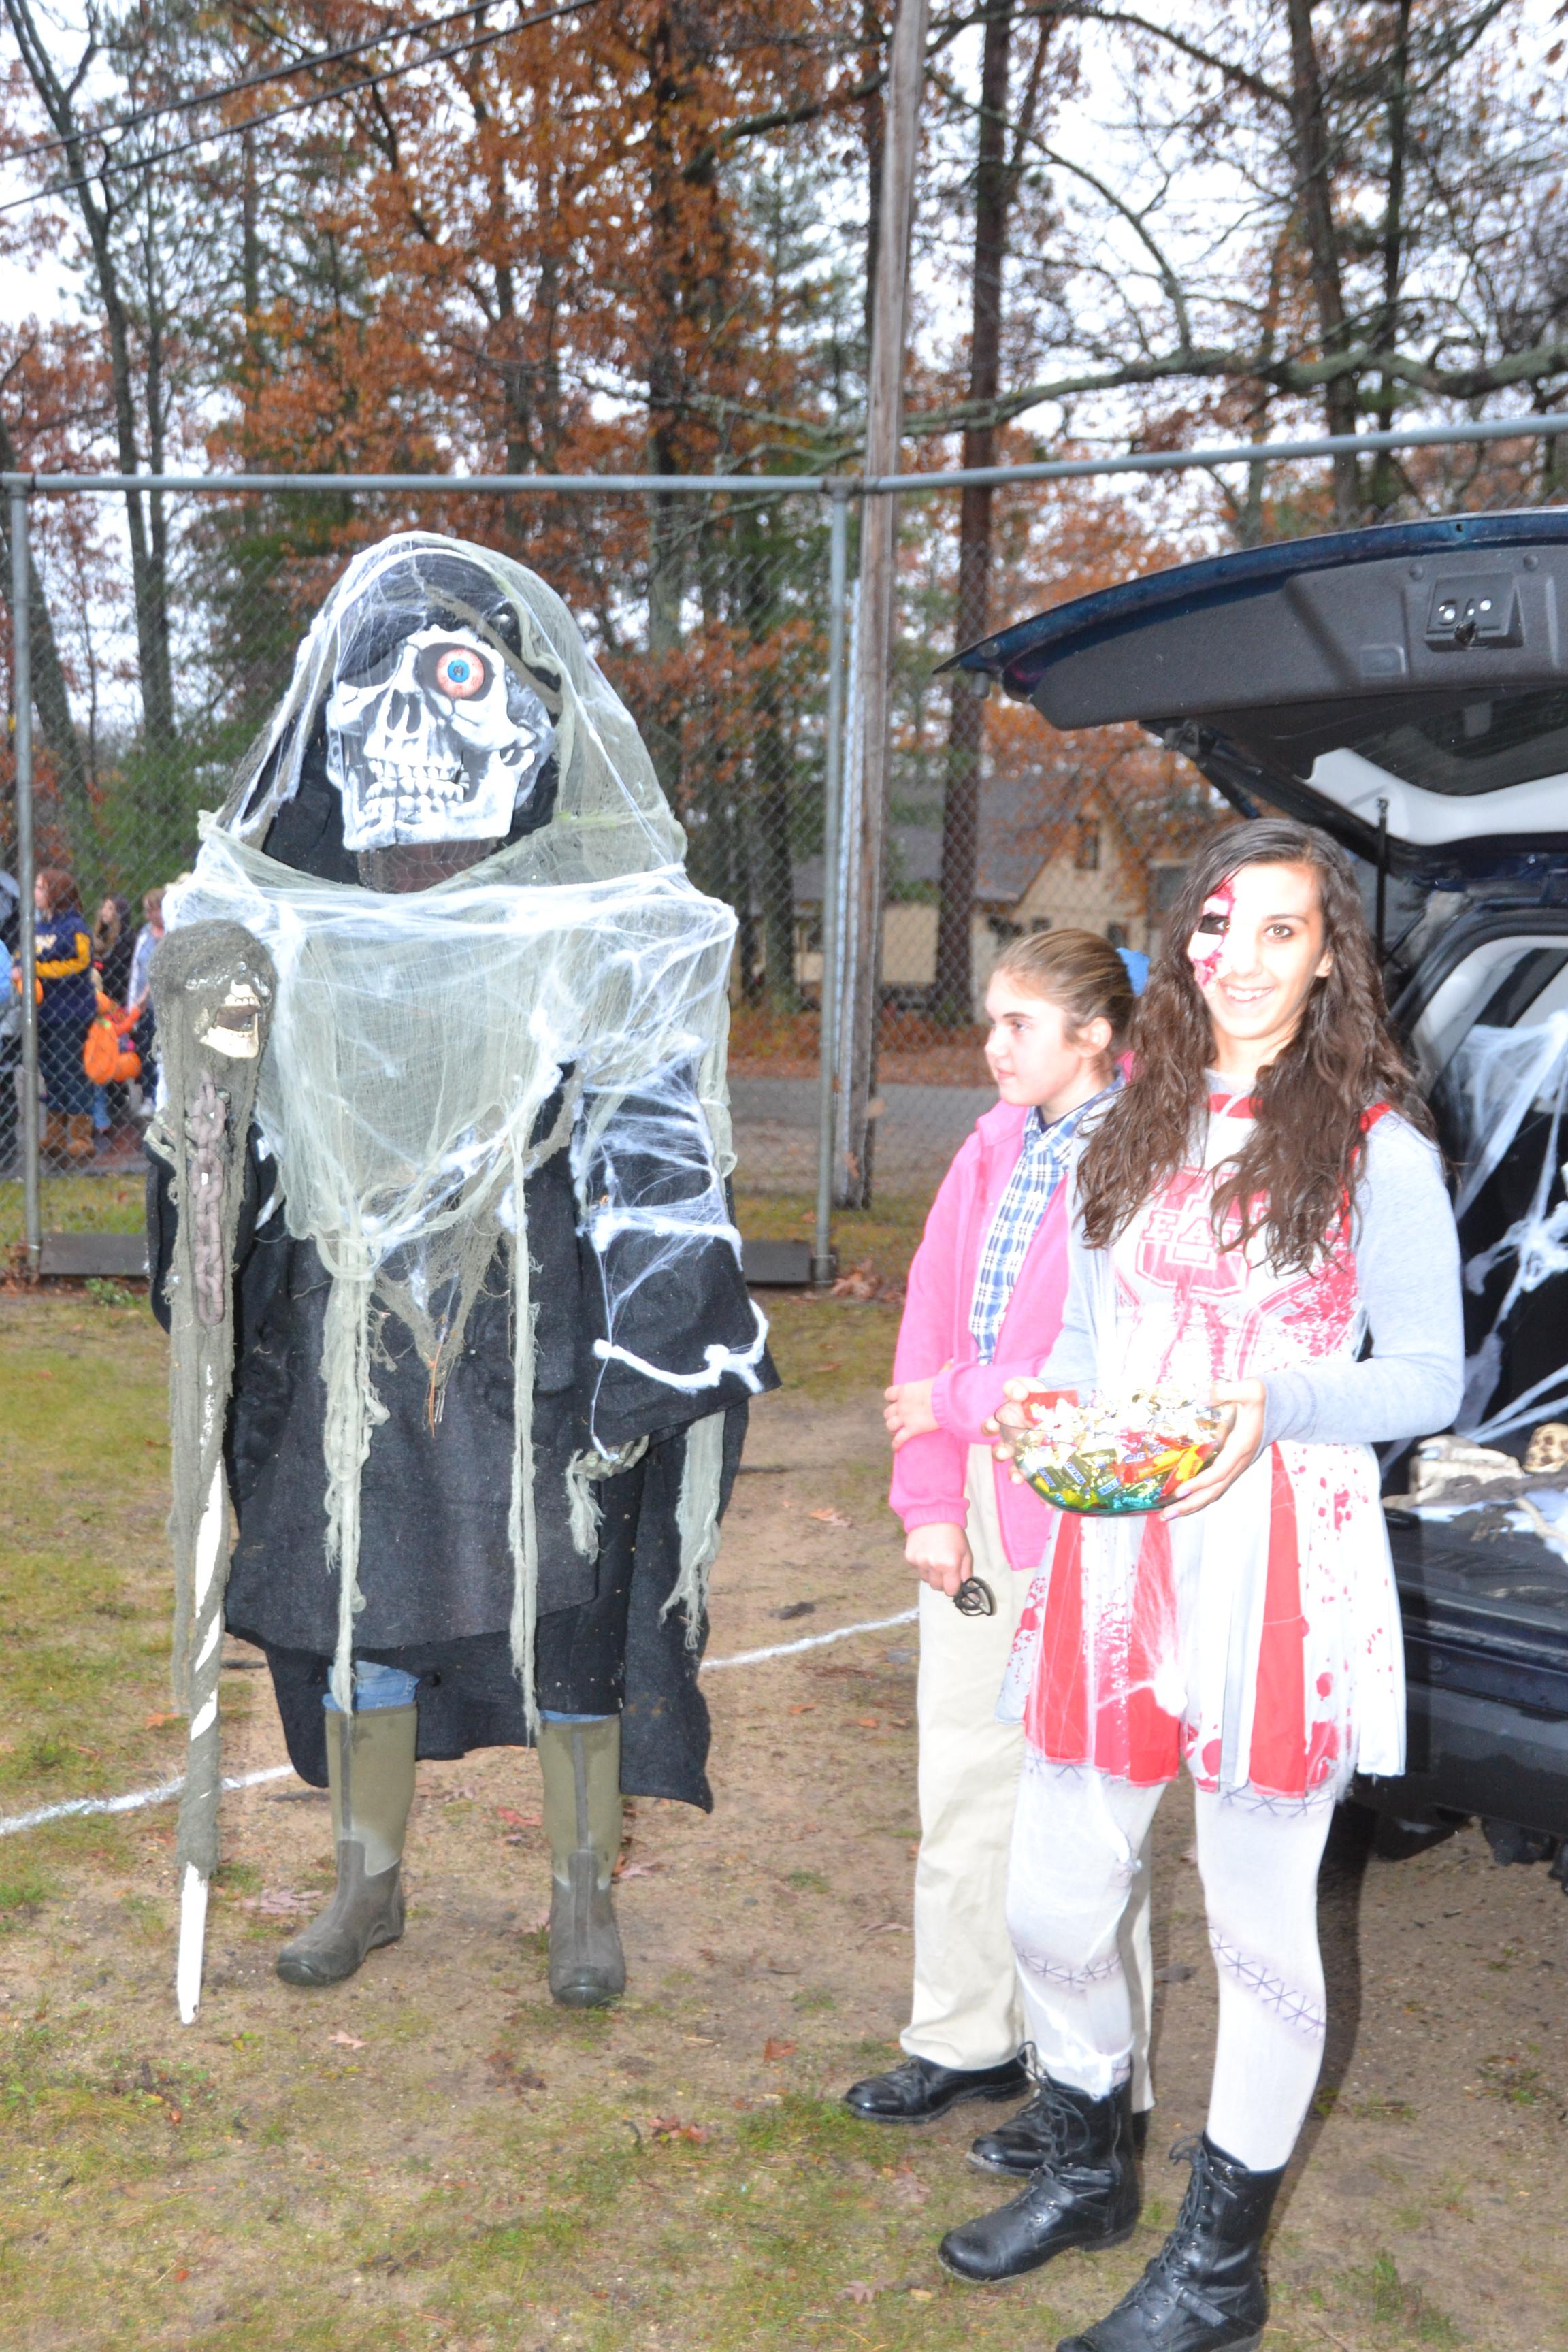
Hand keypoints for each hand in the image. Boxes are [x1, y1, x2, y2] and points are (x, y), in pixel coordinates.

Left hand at [884, 1376, 939, 1451]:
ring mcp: (905, 1417)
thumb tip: (951, 1363)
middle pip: (888, 1412)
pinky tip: (896, 1448)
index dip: (891, 1398)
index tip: (895, 1400)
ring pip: (890, 1425)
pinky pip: (899, 1439)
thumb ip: (942, 1371)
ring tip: (897, 1432)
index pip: (889, 1394)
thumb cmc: (944, 1386)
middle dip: (891, 1415)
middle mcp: (901, 1404)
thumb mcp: (940, 1376)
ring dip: (893, 1429)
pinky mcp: (912, 1429)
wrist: (946, 1401)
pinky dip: (896, 1444)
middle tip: (898, 1418)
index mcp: (905, 1390)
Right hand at [905, 1521, 971, 1596]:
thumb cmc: (953, 1533)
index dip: (953, 1586)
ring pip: (926, 1580)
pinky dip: (922, 1565)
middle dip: (942, 1580)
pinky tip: (926, 1551)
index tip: (953, 1579)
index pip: (950, 1591)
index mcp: (950, 1565)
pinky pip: (917, 1570)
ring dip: (931, 1573)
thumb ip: (966, 1574)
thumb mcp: (966, 1552)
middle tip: (945, 1566)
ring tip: (935, 1557)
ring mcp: (920, 1562)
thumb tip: (970, 1593)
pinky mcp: (909, 1558)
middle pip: (937, 1587)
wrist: (933, 1513)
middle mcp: (933, 1565)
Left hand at [1163, 1380, 1266, 1518]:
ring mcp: (1237, 1465)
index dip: (1200, 1482)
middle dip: (1191, 1503)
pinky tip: (1185, 1498)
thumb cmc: (1263, 1399)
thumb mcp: (1249, 1389)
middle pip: (1215, 1489)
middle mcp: (1239, 1461)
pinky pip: (1217, 1484)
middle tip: (1167, 1514)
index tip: (1181, 1489)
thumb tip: (1201, 1396)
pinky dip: (1200, 1494)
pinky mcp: (1233, 1464)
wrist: (1281, 1408)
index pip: (1219, 1471)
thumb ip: (1224, 1391)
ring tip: (1170, 1513)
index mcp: (1241, 1446)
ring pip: (1216, 1491)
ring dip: (1194, 1503)